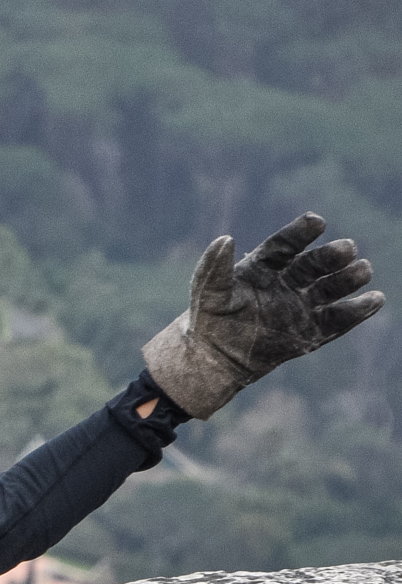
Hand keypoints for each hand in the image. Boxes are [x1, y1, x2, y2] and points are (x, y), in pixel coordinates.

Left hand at [141, 212, 381, 417]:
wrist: (212, 361)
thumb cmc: (208, 322)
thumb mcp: (208, 294)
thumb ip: (213, 268)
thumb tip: (224, 239)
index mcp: (264, 268)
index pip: (285, 245)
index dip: (301, 233)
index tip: (316, 222)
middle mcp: (288, 283)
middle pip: (315, 265)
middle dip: (333, 256)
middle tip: (348, 249)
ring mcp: (301, 307)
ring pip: (332, 289)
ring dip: (349, 279)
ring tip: (363, 270)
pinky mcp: (310, 332)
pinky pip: (337, 320)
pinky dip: (357, 311)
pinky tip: (375, 300)